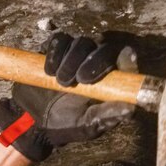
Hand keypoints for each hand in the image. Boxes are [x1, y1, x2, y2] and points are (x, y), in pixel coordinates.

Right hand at [0, 32, 137, 161]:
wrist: (34, 123)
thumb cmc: (66, 125)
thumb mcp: (89, 125)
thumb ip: (108, 116)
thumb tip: (130, 109)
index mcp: (109, 80)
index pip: (125, 60)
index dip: (127, 57)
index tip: (125, 59)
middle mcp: (95, 62)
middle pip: (103, 46)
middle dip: (93, 61)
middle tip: (80, 80)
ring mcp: (74, 54)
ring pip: (80, 42)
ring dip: (71, 60)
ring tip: (61, 82)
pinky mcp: (55, 51)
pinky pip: (58, 40)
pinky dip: (54, 53)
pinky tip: (49, 71)